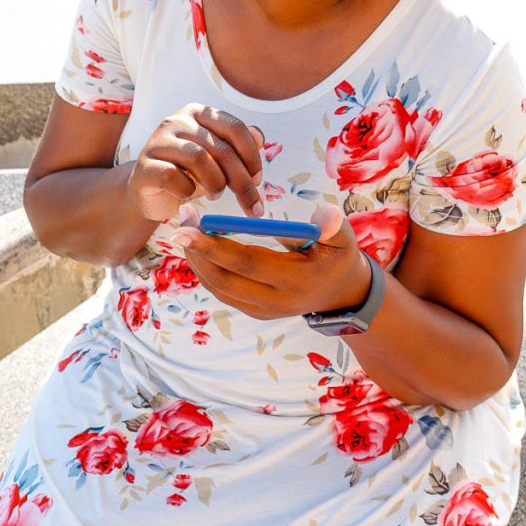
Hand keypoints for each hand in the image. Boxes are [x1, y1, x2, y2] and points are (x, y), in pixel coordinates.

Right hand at [127, 104, 263, 221]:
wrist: (148, 192)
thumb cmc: (187, 173)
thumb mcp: (217, 159)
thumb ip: (237, 146)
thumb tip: (260, 137)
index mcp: (199, 114)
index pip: (235, 128)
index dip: (252, 156)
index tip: (258, 180)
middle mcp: (177, 120)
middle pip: (221, 148)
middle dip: (241, 180)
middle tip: (251, 205)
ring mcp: (158, 140)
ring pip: (199, 158)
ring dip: (215, 183)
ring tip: (215, 195)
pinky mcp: (144, 164)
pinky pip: (171, 175)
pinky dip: (186, 190)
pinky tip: (187, 195)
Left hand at [174, 203, 372, 320]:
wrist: (342, 295)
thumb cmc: (339, 258)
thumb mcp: (343, 241)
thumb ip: (333, 227)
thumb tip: (323, 216)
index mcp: (294, 282)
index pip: (246, 263)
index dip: (214, 245)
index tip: (189, 226)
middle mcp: (274, 301)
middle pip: (223, 279)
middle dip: (196, 250)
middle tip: (182, 220)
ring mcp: (262, 310)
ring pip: (217, 287)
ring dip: (197, 259)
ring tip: (186, 227)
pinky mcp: (255, 309)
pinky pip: (222, 290)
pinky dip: (206, 268)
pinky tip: (198, 245)